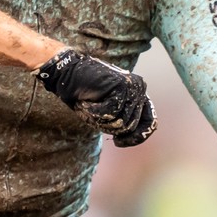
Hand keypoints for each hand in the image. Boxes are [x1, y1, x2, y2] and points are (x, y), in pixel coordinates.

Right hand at [35, 48, 156, 145]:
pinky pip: (110, 112)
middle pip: (130, 126)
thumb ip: (122, 121)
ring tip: (87, 106)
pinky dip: (94, 112)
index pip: (150, 123)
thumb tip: (135, 138)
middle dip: (108, 126)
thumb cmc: (85, 95)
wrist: (67, 73)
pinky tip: (85, 103)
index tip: (118, 143)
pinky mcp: (122, 85)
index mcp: (139, 97)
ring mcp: (133, 87)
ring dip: (99, 119)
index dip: (136, 137)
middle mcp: (140, 90)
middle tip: (92, 114)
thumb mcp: (107, 114)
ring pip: (120, 121)